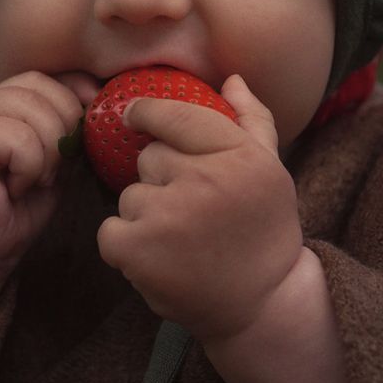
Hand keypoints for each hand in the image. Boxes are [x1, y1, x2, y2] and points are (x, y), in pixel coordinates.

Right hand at [0, 71, 89, 286]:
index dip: (72, 96)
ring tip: (30, 182)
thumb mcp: (50, 165)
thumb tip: (95, 104)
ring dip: (47, 154)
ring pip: (33, 112)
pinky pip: (19, 139)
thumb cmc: (9, 215)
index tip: (87, 129)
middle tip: (50, 172)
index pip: (42, 79)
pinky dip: (29, 168)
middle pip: (40, 89)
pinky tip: (14, 189)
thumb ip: (65, 134)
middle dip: (64, 129)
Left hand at [96, 74, 304, 340]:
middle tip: (192, 211)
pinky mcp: (140, 250)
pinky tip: (159, 259)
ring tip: (181, 241)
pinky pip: (110, 230)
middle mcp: (206, 180)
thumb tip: (232, 78)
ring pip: (130, 195)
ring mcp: (170, 216)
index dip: (148, 113)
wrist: (262, 305)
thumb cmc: (264, 232)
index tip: (136, 116)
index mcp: (240, 156)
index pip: (176, 115)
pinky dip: (125, 245)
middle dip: (162, 179)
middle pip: (149, 156)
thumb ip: (252, 120)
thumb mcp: (271, 171)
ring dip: (146, 215)